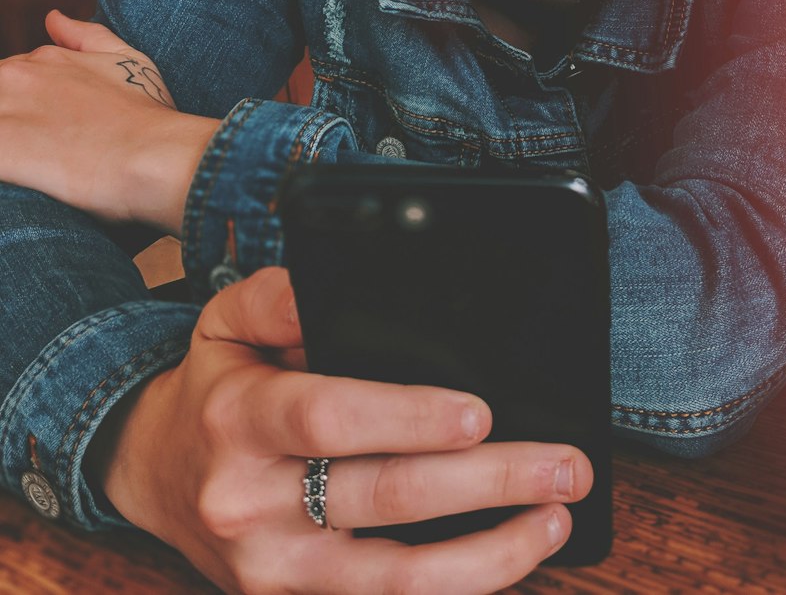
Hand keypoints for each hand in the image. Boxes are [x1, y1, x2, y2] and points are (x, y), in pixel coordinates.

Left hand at [0, 10, 218, 234]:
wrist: (153, 155)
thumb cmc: (148, 113)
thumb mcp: (127, 59)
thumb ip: (84, 36)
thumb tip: (53, 17)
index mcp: (44, 60)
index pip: (10, 80)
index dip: (28, 108)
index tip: (52, 131)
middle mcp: (17, 77)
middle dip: (13, 120)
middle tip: (46, 147)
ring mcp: (6, 112)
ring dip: (8, 137)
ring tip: (37, 159)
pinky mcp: (2, 150)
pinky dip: (5, 164)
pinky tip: (23, 172)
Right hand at [98, 268, 589, 594]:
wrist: (155, 475)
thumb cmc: (215, 388)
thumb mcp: (225, 320)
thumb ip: (274, 295)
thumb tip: (324, 287)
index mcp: (240, 420)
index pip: (329, 419)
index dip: (409, 418)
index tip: (480, 412)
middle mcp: (252, 502)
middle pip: (385, 497)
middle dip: (488, 482)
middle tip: (563, 463)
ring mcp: (274, 569)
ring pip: (396, 578)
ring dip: (492, 554)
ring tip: (556, 516)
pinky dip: (458, 585)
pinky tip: (512, 555)